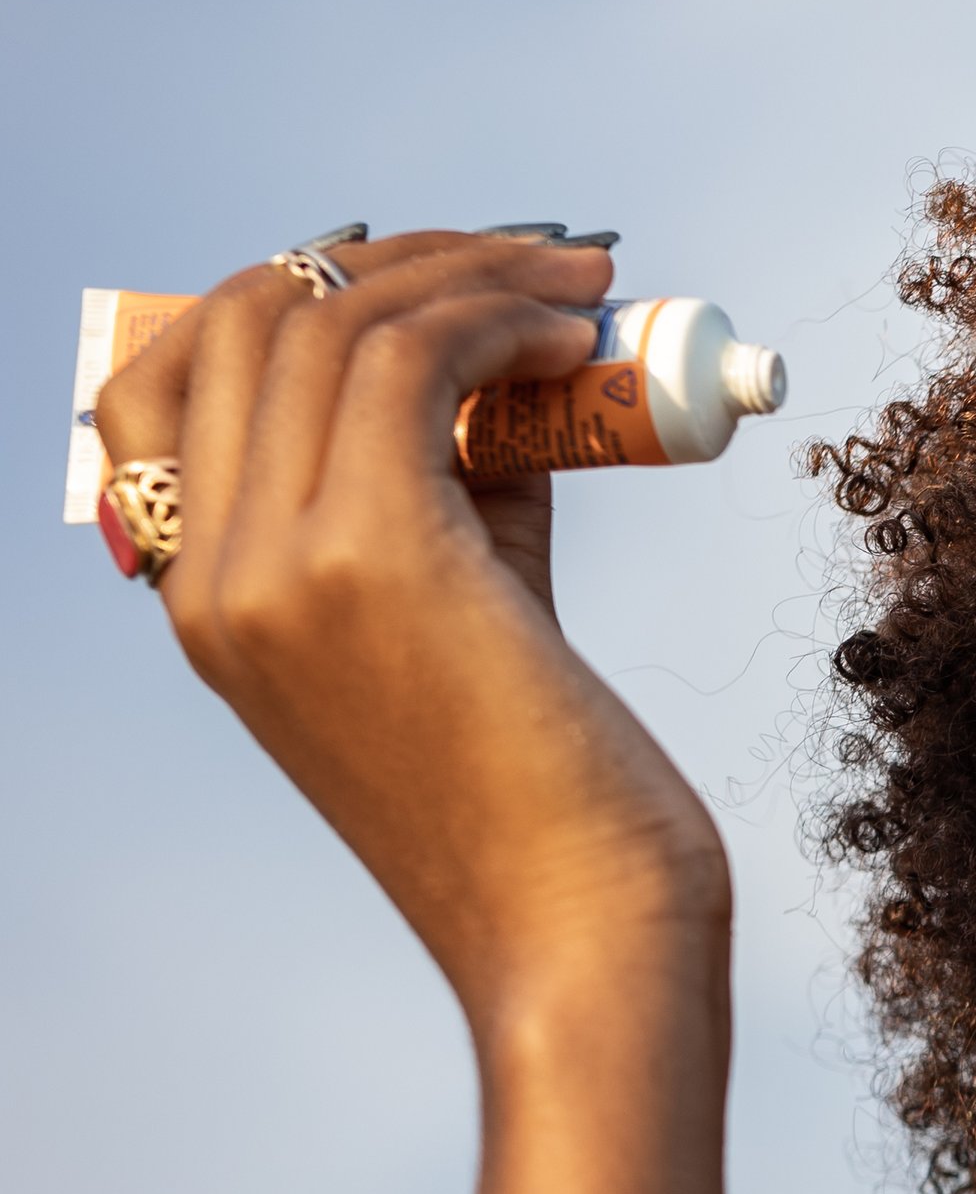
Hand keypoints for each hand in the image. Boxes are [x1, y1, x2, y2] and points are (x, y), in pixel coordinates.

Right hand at [94, 231, 730, 1022]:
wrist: (586, 936)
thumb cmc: (555, 799)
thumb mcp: (472, 613)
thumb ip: (458, 490)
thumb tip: (507, 367)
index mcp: (205, 602)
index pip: (170, 378)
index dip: (293, 295)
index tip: (433, 278)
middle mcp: (212, 578)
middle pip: (250, 320)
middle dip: (403, 259)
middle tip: (538, 256)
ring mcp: (275, 567)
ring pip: (331, 322)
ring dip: (473, 271)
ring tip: (587, 283)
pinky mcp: (372, 557)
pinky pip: (414, 362)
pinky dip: (501, 318)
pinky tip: (582, 336)